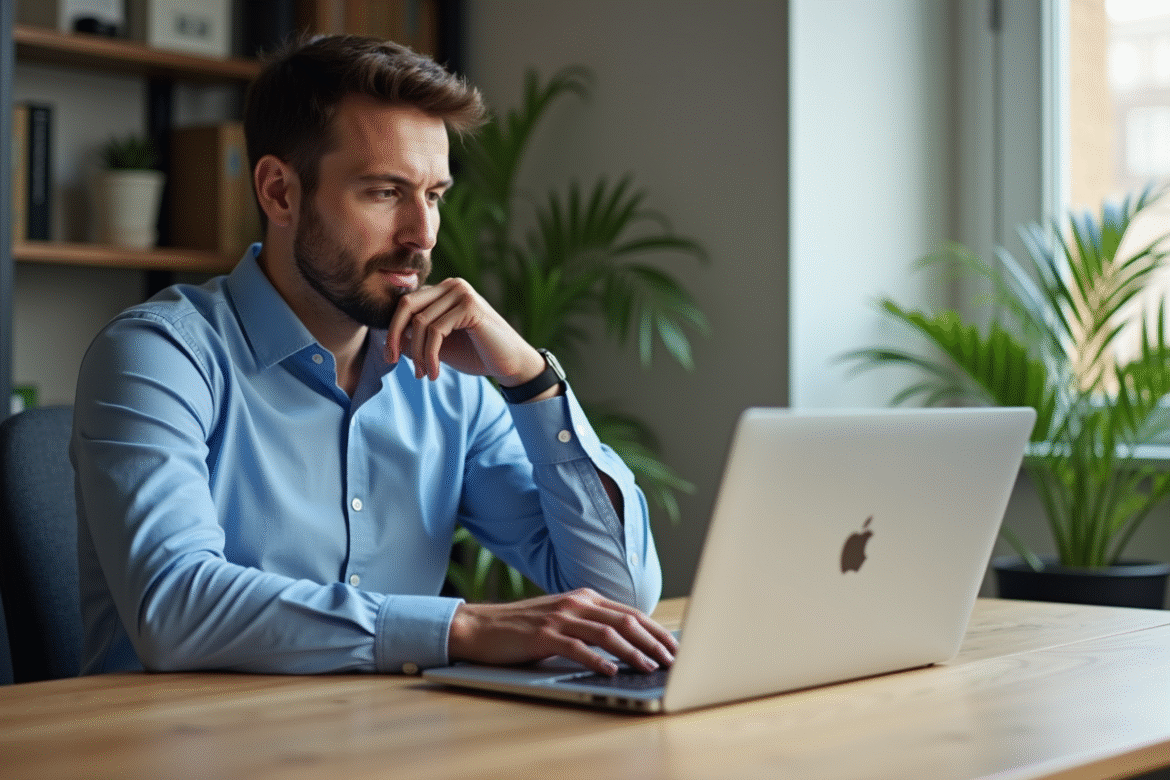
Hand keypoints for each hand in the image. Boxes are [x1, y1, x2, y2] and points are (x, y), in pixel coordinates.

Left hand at [385, 278, 544, 384]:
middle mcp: (452, 285)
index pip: (405, 304)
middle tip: (391, 361)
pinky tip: (434, 373)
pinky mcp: (470, 306)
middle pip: (406, 306)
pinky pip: (436, 331)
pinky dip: (430, 355)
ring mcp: (462, 292)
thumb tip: (386, 339)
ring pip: (420, 323)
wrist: (510, 364)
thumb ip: (416, 338)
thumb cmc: (475, 354)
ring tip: (424, 374)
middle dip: (395, 336)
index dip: (392, 330)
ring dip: (418, 354)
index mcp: (443, 291)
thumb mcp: (438, 346)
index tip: (389, 357)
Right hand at [448, 589, 678, 675]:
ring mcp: (560, 618)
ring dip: (633, 652)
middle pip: (625, 621)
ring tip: (650, 667)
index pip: (631, 613)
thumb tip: (628, 646)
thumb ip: (591, 626)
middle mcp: (576, 603)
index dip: (656, 630)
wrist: (480, 626)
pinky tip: (610, 671)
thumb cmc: (524, 628)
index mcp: (585, 598)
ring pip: (606, 633)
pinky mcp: (543, 635)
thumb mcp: (563, 620)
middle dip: (653, 641)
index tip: (675, 647)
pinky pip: (576, 647)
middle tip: (673, 660)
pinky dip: (596, 660)